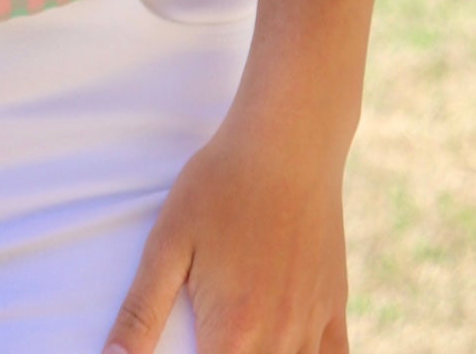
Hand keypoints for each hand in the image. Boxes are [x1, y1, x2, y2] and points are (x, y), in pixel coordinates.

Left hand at [100, 109, 350, 353]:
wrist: (287, 142)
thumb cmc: (220, 186)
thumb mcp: (168, 243)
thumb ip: (140, 312)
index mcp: (233, 333)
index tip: (191, 344)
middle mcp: (279, 341)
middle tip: (209, 335)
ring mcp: (312, 326)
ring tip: (240, 338)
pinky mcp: (335, 306)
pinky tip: (289, 346)